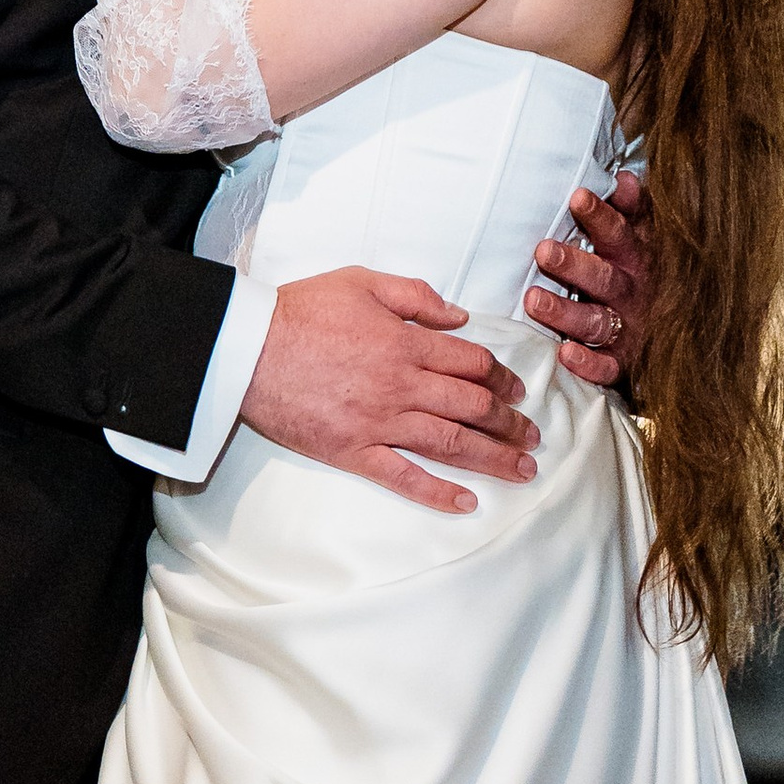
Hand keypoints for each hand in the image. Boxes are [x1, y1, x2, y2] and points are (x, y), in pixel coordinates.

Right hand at [241, 267, 540, 513]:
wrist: (249, 349)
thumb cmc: (303, 310)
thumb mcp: (363, 281)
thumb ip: (416, 297)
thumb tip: (459, 317)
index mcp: (406, 343)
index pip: (471, 363)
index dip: (501, 377)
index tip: (518, 390)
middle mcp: (402, 386)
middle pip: (471, 407)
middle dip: (509, 422)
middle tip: (533, 435)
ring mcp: (379, 423)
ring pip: (450, 444)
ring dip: (492, 458)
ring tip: (523, 469)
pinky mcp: (354, 452)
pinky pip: (404, 478)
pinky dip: (438, 493)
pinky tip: (467, 502)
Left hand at [528, 168, 651, 388]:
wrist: (678, 333)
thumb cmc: (643, 273)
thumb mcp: (645, 238)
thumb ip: (633, 210)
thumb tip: (623, 178)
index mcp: (637, 258)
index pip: (619, 233)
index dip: (600, 216)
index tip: (577, 197)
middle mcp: (633, 292)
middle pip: (603, 277)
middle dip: (574, 264)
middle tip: (544, 251)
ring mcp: (629, 329)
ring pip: (595, 321)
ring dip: (565, 312)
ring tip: (534, 300)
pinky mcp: (623, 363)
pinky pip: (607, 368)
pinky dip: (588, 364)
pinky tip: (565, 354)